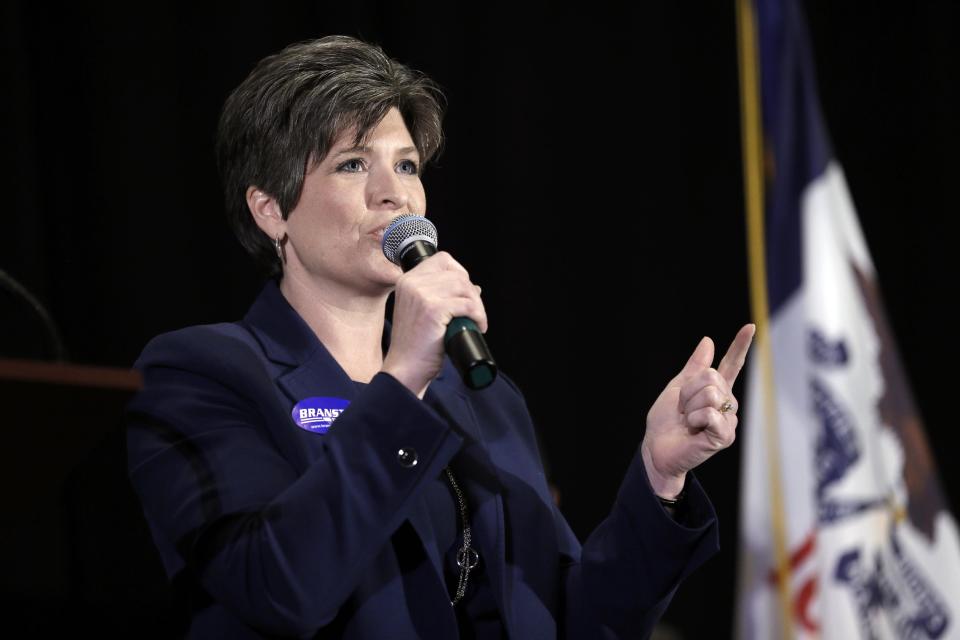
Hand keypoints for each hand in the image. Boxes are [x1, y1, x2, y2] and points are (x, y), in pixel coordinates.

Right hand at [381, 251, 486, 397]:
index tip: (467, 293)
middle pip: (457, 274)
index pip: (443, 259)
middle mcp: (412, 283)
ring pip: (464, 287)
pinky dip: (478, 315)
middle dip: (472, 293)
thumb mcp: (422, 312)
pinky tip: (477, 326)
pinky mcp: (433, 309)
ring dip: (477, 305)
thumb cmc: (415, 345)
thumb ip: (440, 296)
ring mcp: (421, 295)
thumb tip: (474, 288)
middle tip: (475, 313)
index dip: (460, 273)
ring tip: (477, 321)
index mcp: (407, 280)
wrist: (405, 368)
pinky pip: (467, 305)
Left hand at [640, 323, 755, 497]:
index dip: (740, 345)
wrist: (656, 448)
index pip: (732, 364)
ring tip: (687, 422)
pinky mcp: (725, 436)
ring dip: (689, 406)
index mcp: (715, 390)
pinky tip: (693, 431)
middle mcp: (726, 403)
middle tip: (682, 410)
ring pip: (711, 393)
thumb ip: (694, 367)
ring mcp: (728, 420)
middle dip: (688, 391)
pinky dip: (695, 419)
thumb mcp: (677, 388)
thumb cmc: (666, 422)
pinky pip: (711, 413)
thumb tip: (708, 341)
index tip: (751, 327)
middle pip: (711, 377)